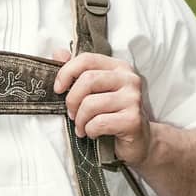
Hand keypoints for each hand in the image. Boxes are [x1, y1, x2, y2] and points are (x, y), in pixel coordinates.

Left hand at [52, 49, 151, 165]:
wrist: (138, 141)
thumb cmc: (113, 115)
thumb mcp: (95, 91)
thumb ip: (78, 71)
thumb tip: (58, 53)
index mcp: (118, 67)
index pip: (87, 59)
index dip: (66, 72)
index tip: (58, 89)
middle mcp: (129, 79)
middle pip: (88, 80)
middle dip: (72, 100)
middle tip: (71, 113)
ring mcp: (133, 99)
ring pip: (91, 104)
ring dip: (80, 120)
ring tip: (82, 127)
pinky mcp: (133, 119)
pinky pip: (99, 123)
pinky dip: (90, 130)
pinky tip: (93, 133)